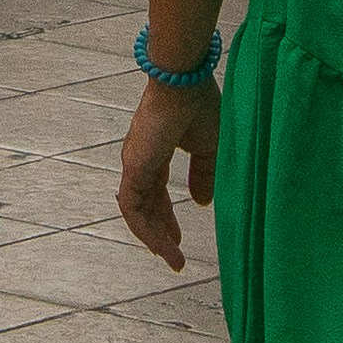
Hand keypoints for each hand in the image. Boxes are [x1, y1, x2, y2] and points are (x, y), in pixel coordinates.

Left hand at [115, 76, 217, 269]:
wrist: (184, 83)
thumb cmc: (198, 106)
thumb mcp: (208, 148)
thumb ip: (204, 176)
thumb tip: (201, 203)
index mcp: (156, 151)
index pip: (156, 190)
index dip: (166, 215)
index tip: (178, 236)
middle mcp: (141, 158)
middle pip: (146, 204)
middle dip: (159, 230)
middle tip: (173, 253)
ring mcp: (135, 163)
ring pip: (137, 212)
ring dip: (154, 238)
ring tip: (172, 259)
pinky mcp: (133, 167)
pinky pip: (133, 209)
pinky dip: (146, 231)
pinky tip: (163, 247)